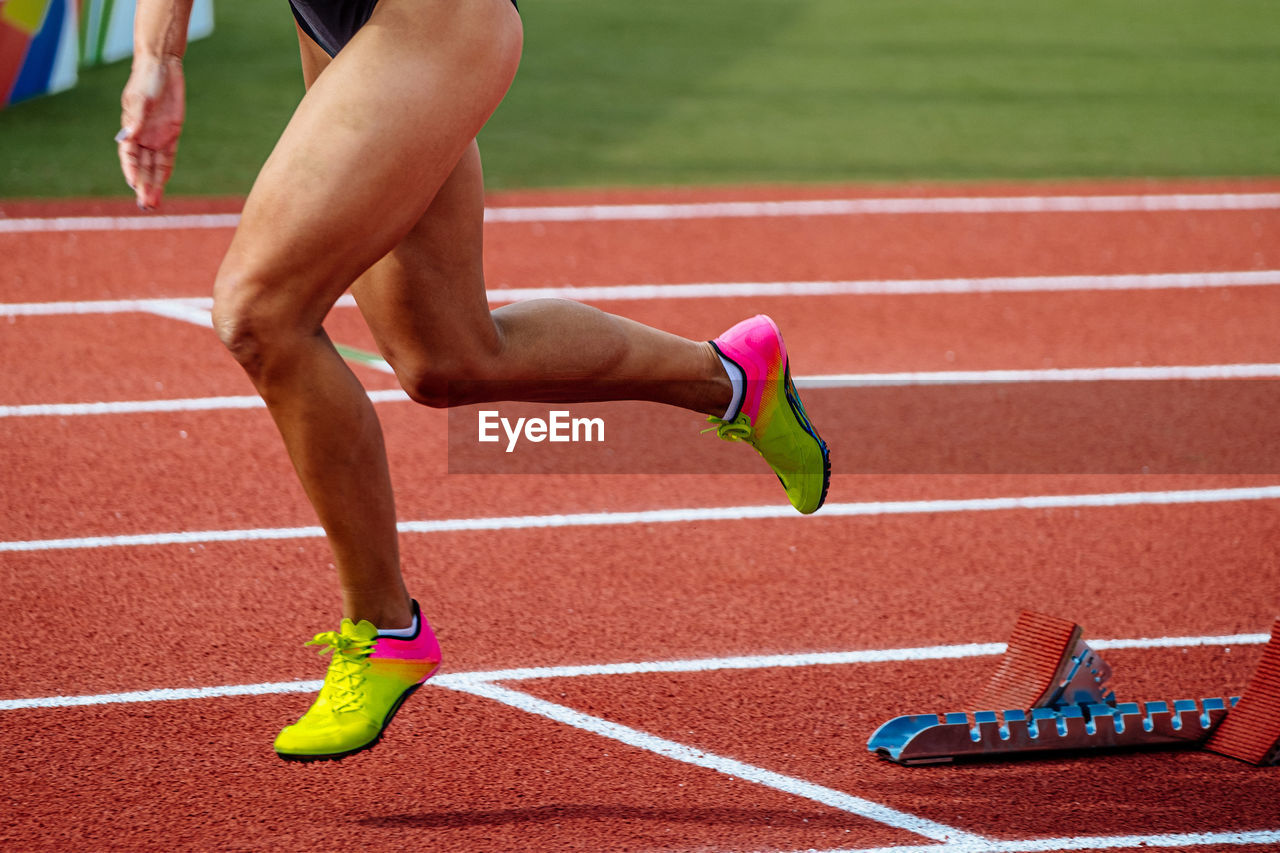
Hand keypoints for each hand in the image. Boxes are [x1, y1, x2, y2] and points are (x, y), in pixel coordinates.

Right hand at [118, 56, 184, 210]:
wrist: (162, 68)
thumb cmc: (147, 80)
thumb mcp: (142, 98)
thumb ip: (137, 118)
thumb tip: (129, 136)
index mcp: (130, 129)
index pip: (128, 155)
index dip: (131, 170)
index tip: (133, 184)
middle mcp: (142, 137)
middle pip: (141, 166)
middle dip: (143, 186)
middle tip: (146, 206)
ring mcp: (156, 137)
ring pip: (154, 167)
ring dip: (154, 184)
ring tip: (154, 203)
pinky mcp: (171, 134)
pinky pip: (167, 158)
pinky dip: (165, 171)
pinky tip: (163, 184)